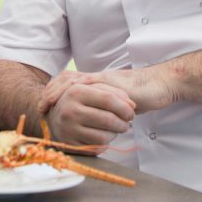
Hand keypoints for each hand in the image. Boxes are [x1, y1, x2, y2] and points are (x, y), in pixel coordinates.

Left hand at [40, 68, 174, 115]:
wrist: (160, 85)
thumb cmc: (141, 95)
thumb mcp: (117, 103)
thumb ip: (105, 108)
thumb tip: (96, 123)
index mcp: (97, 83)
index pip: (70, 83)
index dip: (55, 92)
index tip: (43, 105)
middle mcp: (98, 78)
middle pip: (67, 80)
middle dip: (52, 92)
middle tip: (41, 105)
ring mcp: (104, 79)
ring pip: (76, 81)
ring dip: (60, 92)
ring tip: (50, 103)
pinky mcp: (113, 83)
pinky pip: (93, 85)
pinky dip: (80, 92)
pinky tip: (71, 99)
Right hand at [40, 73, 135, 146]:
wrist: (54, 118)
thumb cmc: (78, 101)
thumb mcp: (91, 89)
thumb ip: (113, 92)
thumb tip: (132, 106)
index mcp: (75, 91)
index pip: (108, 99)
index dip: (124, 107)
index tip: (132, 112)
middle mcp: (70, 110)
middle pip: (108, 120)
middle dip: (123, 123)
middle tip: (126, 123)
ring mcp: (68, 129)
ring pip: (104, 137)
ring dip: (114, 134)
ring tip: (113, 129)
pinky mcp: (70, 144)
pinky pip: (96, 148)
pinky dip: (104, 143)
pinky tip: (101, 136)